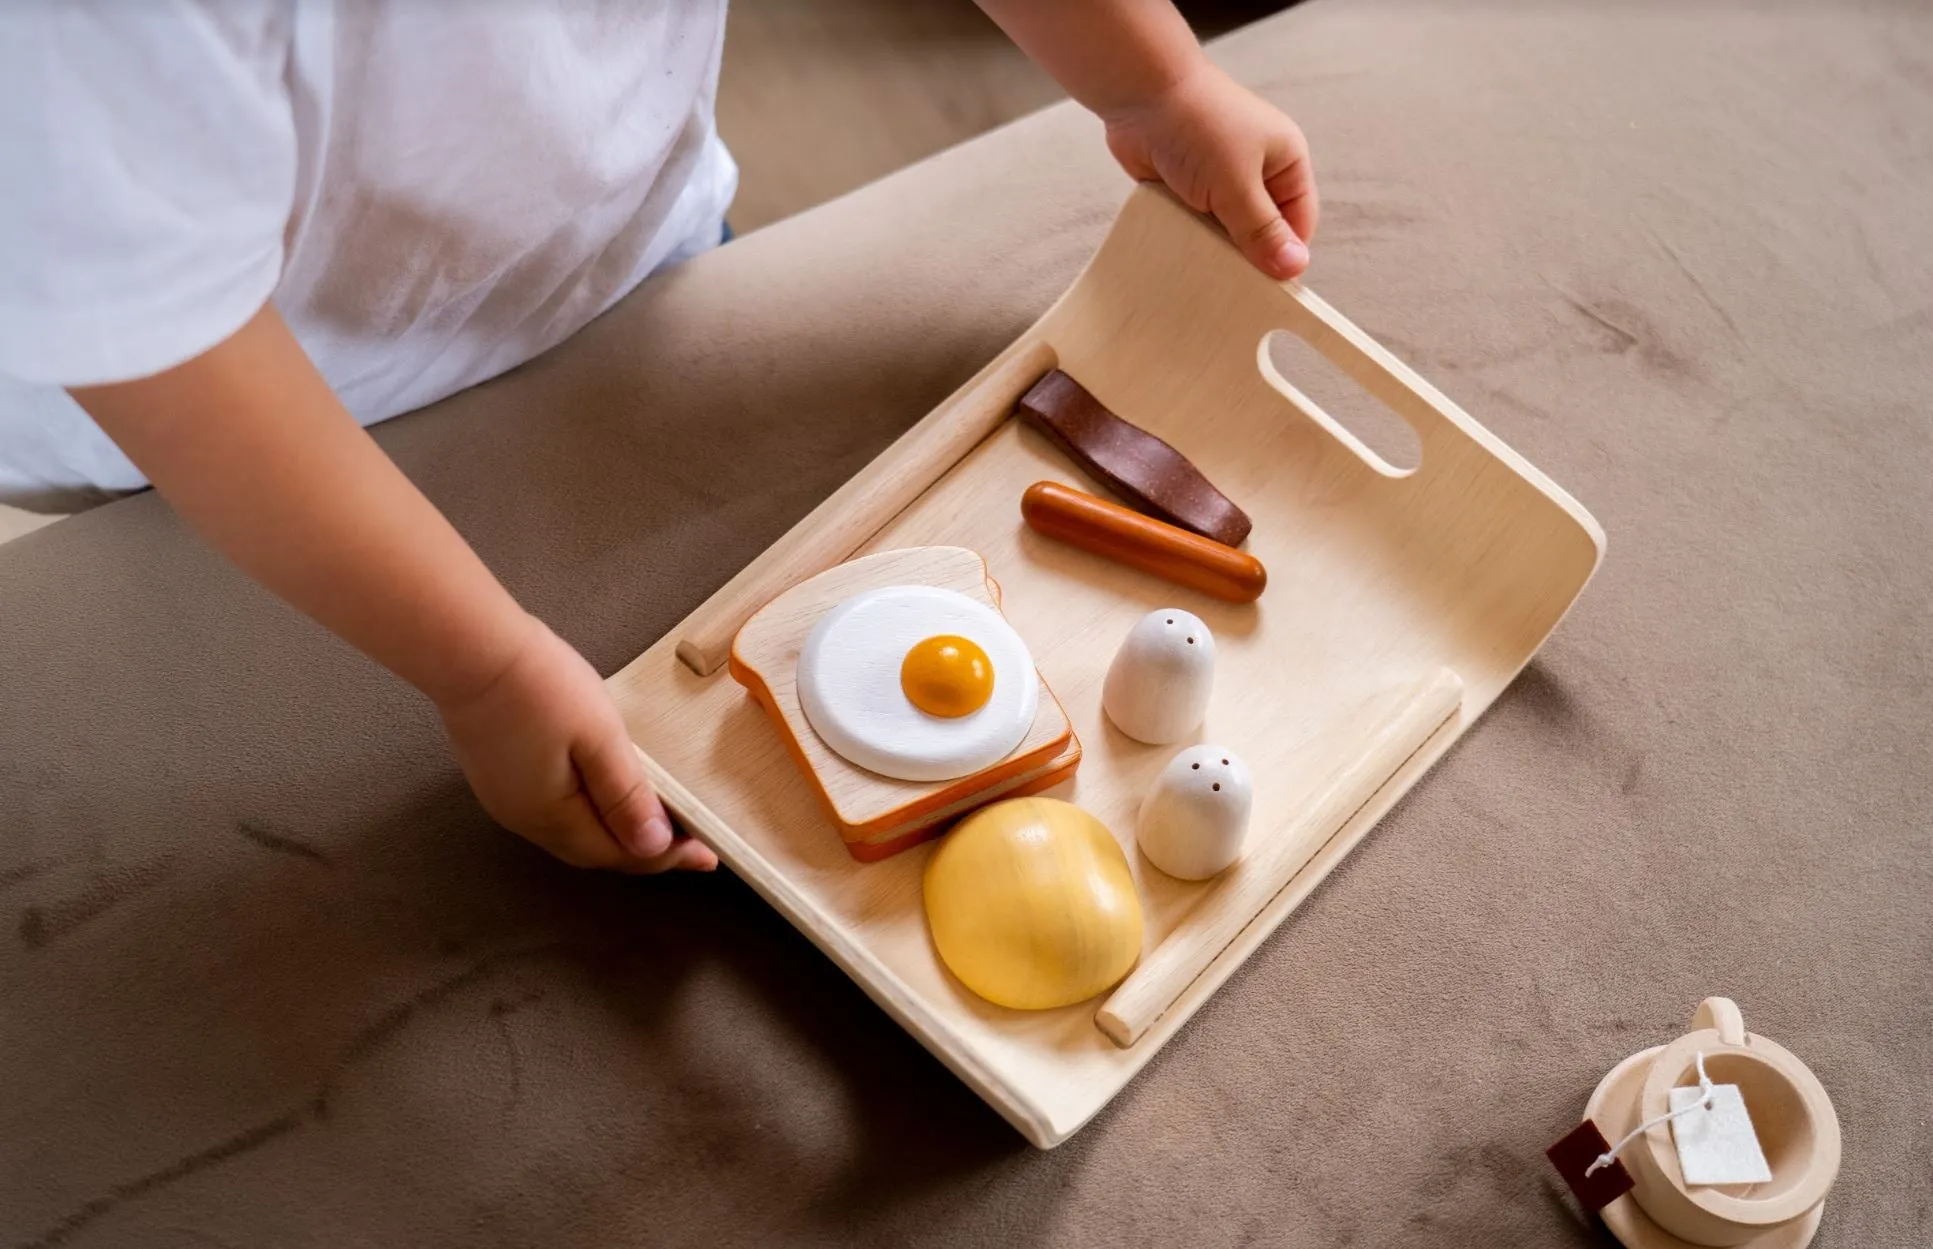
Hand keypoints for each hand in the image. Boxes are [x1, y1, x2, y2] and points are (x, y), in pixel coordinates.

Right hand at [437, 617, 717, 872]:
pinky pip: (553, 811)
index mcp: (552, 816)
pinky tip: (605, 796)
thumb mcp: (599, 738)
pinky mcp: (497, 776)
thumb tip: (652, 845)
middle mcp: (524, 819)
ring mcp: (506, 800)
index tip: (705, 854)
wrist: (469, 648)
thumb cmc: (538, 685)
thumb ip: (626, 794)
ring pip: (572, 833)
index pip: (619, 854)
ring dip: (614, 832)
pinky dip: (588, 813)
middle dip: (642, 850)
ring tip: (653, 821)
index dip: (666, 857)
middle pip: (594, 851)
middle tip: (687, 841)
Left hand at [1102, 62, 1318, 279]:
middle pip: (1262, 233)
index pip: (1298, 223)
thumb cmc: (1198, 127)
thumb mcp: (1236, 183)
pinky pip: (1195, 228)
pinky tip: (1180, 257)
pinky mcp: (1187, 191)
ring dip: (1213, 250)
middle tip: (1230, 286)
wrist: (1139, 95)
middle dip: (1247, 257)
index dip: (1285, 255)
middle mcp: (1257, 174)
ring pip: (1226, 234)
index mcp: (1285, 163)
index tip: (1267, 290)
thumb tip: (1294, 267)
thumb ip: (1262, 229)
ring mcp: (1219, 183)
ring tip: (1202, 271)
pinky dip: (1188, 240)